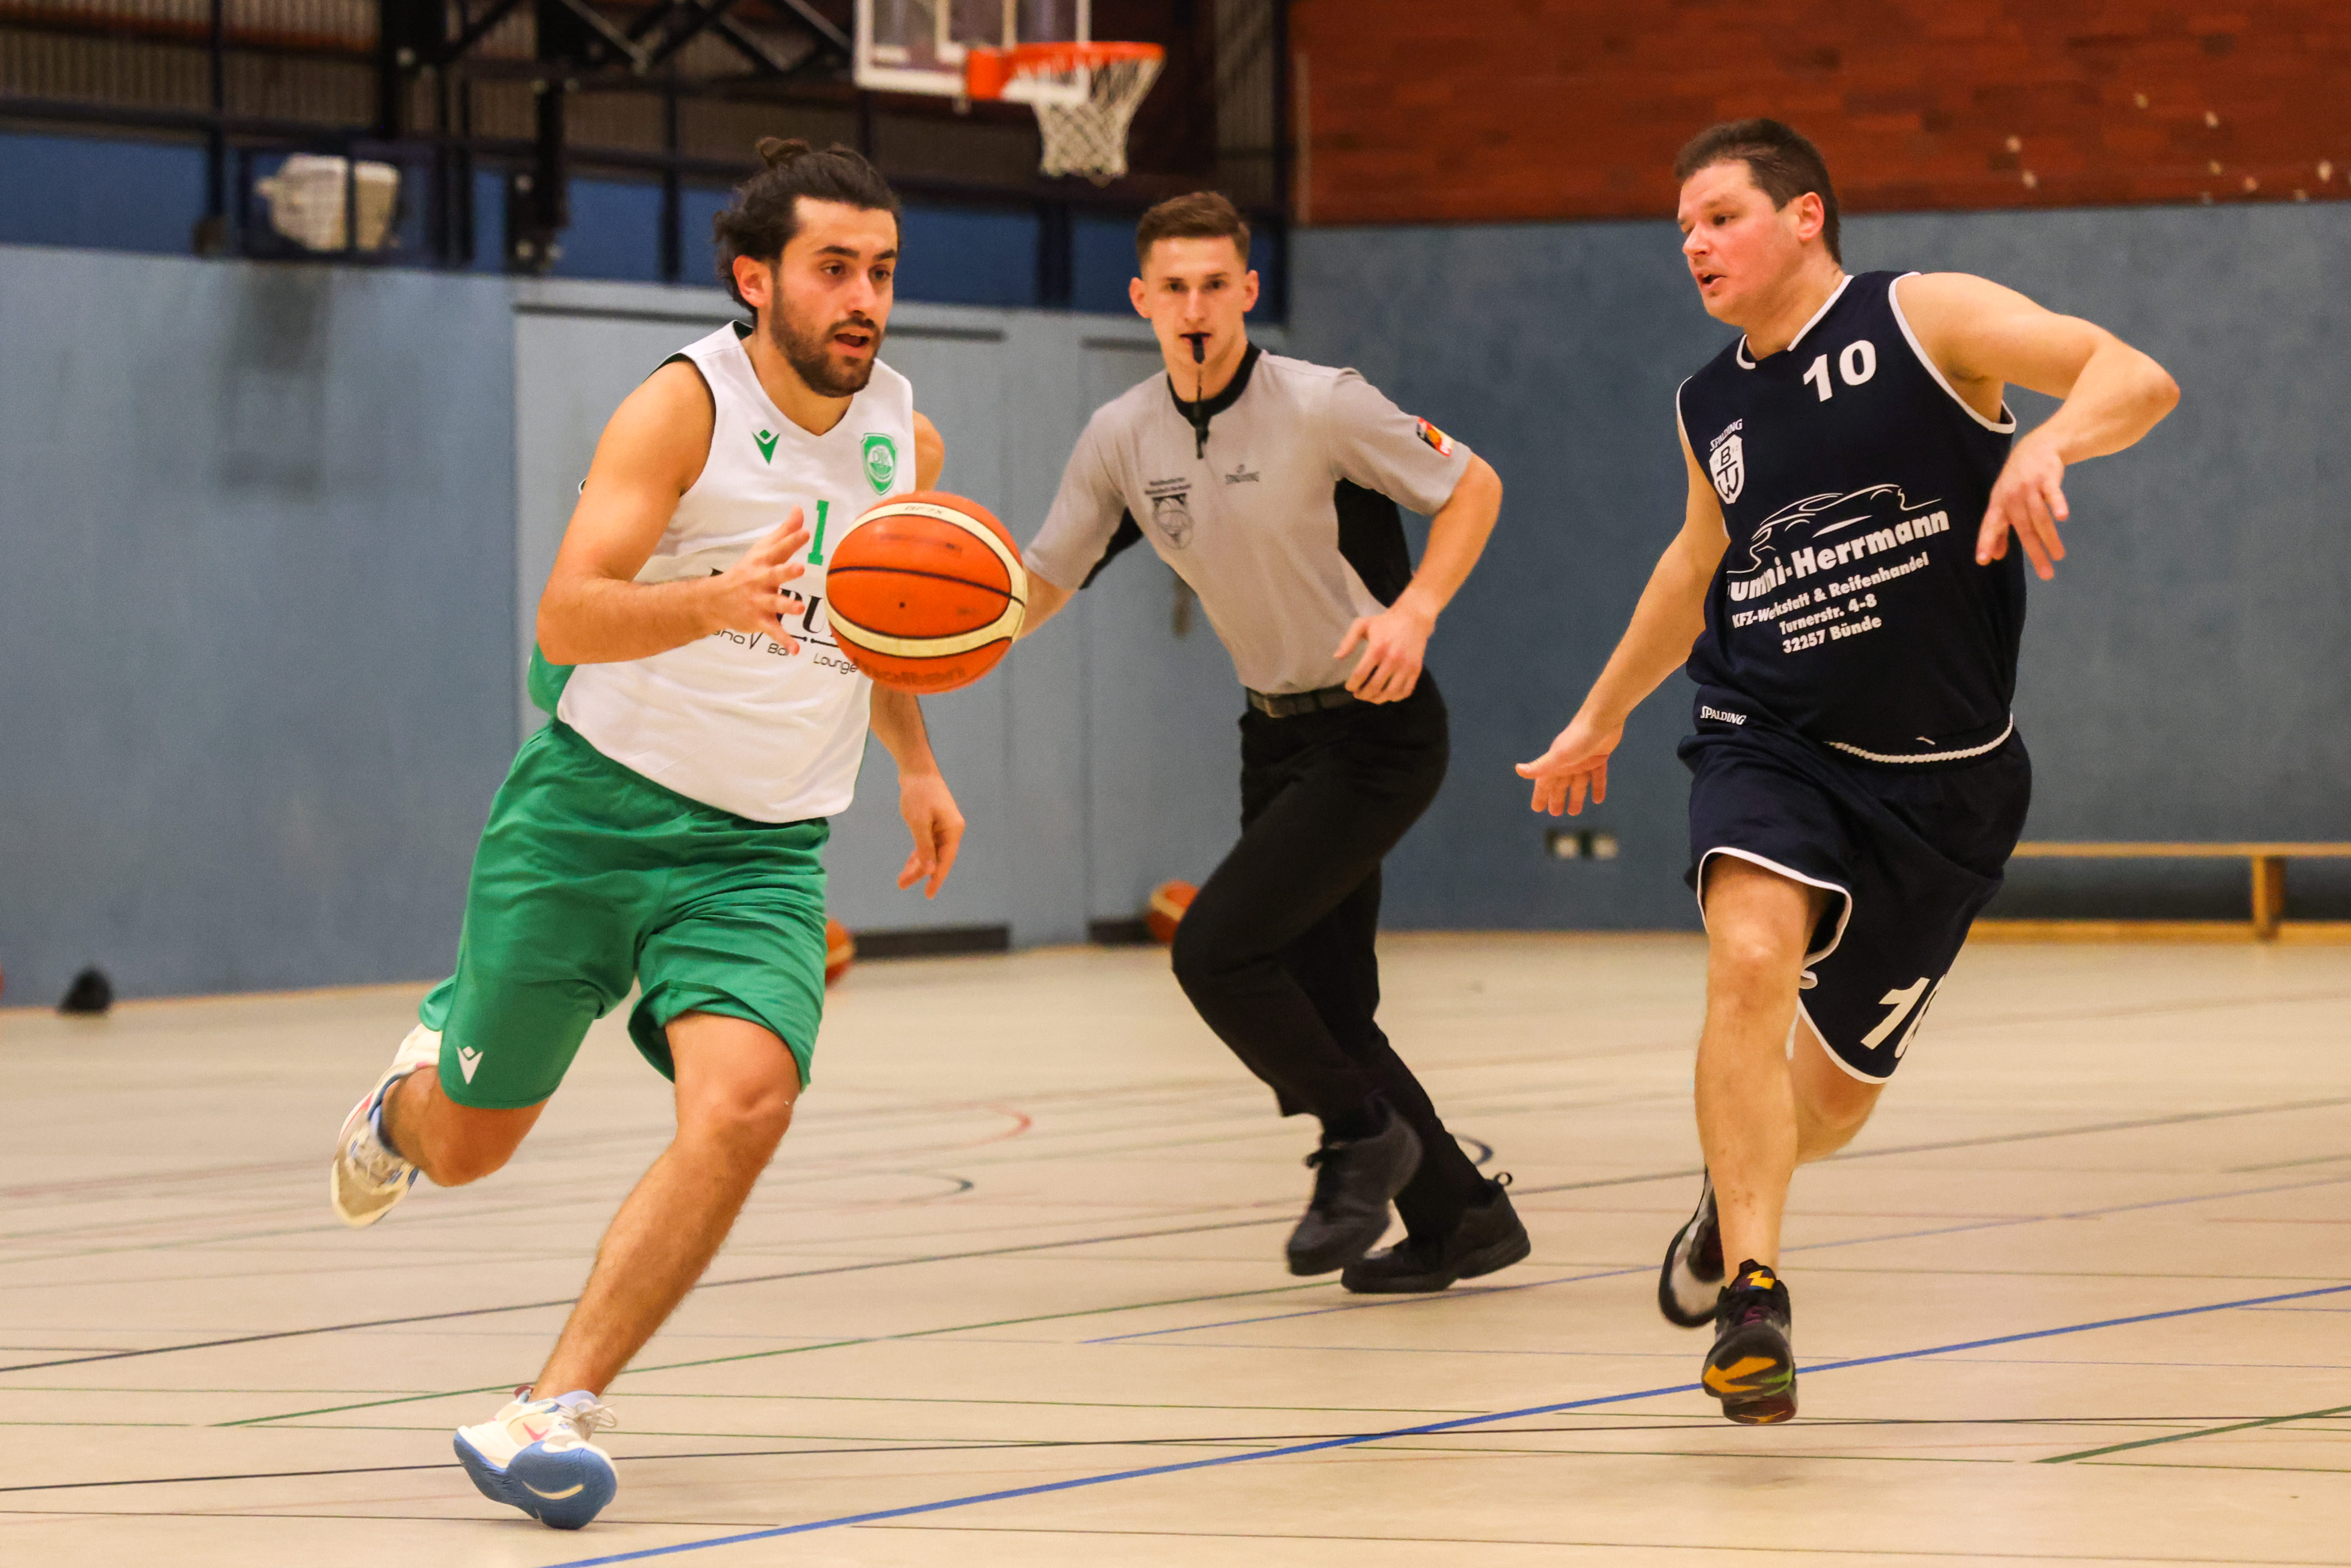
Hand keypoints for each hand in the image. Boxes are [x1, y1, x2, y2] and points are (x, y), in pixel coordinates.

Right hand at [707, 511, 812, 646]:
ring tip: (798, 608)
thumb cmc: (747, 571)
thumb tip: (800, 510)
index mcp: (763, 562)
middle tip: (799, 568)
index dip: (792, 540)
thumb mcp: (763, 550)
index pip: (779, 549)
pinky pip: (773, 631)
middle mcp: (760, 580)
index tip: (806, 532)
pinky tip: (795, 650)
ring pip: (774, 603)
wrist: (716, 601)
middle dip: (787, 571)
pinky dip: (783, 641)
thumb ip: (784, 532)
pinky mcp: (759, 620)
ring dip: (786, 606)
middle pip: (775, 574)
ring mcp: (759, 601)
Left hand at [895, 770, 964, 897]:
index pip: (946, 860)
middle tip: (902, 885)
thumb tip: (930, 869)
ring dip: (917, 865)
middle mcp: (951, 830)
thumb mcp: (918, 822)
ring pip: (930, 852)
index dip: (937, 878)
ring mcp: (943, 826)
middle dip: (920, 872)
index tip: (928, 894)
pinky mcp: (934, 823)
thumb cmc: (918, 793)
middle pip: (937, 858)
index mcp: (953, 830)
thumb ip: (924, 847)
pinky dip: (918, 853)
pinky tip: (909, 864)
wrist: (916, 769)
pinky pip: (926, 844)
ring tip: (901, 880)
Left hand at [1334, 599, 1435, 703]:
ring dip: (1377, 699)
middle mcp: (1392, 659)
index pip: (1360, 674)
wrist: (1413, 618)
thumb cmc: (1385, 622)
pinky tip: (1387, 695)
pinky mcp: (1416, 669)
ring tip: (1371, 697)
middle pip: (1374, 687)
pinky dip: (1395, 697)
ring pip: (1390, 693)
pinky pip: (1405, 691)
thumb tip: (1337, 657)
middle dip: (1363, 695)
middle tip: (1358, 694)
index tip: (1349, 687)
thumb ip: (1348, 640)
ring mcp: (1406, 666)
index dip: (1352, 685)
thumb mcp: (1363, 624)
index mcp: (1377, 648)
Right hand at [1515, 711, 1622, 815]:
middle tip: (1555, 814)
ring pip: (1578, 783)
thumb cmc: (1578, 738)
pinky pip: (1597, 776)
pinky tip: (1598, 800)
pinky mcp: (1599, 757)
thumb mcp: (1558, 756)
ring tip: (1574, 812)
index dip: (1540, 796)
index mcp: (1556, 763)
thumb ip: (1540, 765)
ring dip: (1576, 797)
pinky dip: (1597, 787)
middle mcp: (1568, 763)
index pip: (1544, 783)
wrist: (1602, 720)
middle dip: (1556, 798)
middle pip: (1560, 785)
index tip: (1537, 809)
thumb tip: (1518, 770)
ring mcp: (1584, 760)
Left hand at [1979, 433, 2068, 580]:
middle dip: (2034, 552)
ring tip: (2058, 556)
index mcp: (1998, 504)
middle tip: (2045, 574)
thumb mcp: (2003, 502)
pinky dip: (2058, 504)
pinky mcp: (2047, 478)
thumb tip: (1995, 557)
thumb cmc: (2018, 482)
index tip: (1983, 561)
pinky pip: (2053, 493)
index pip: (1990, 526)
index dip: (1986, 542)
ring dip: (2050, 538)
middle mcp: (2011, 497)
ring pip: (2040, 517)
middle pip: (2023, 528)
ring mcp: (2029, 487)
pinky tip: (2063, 516)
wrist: (2037, 447)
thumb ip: (2000, 530)